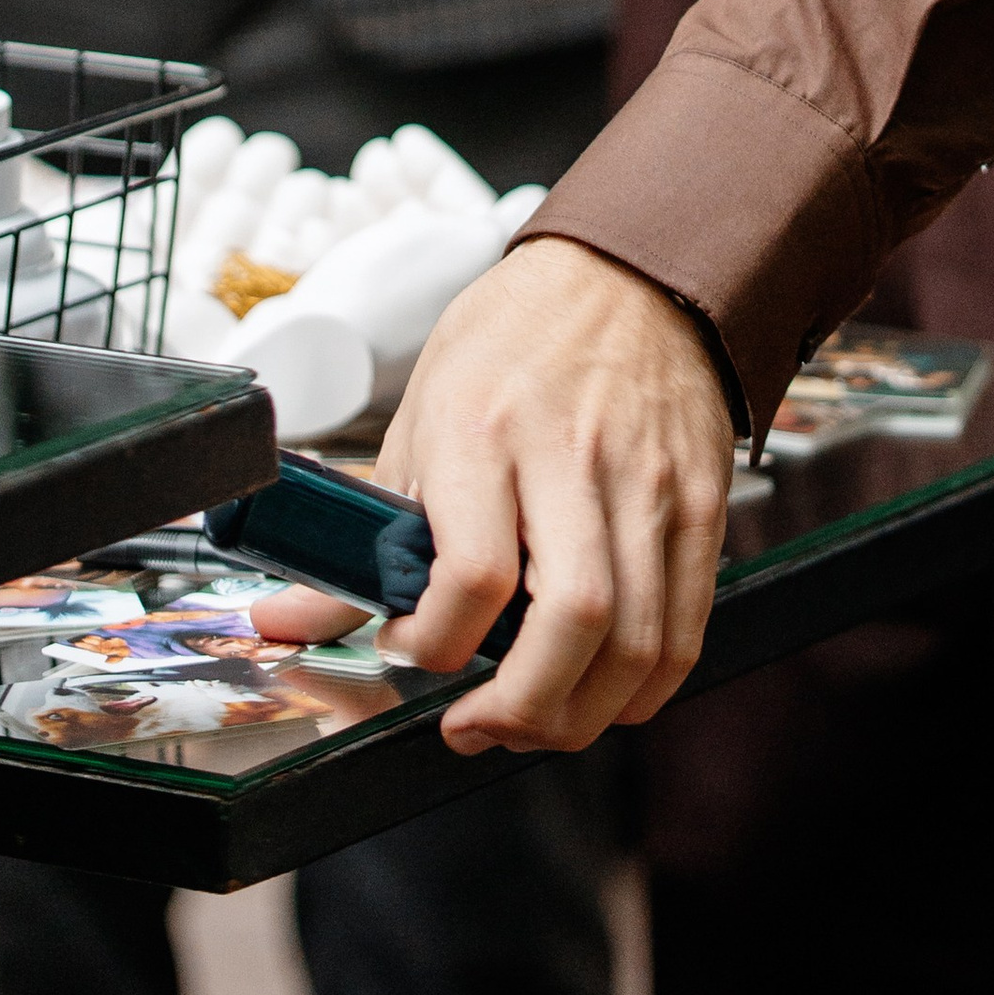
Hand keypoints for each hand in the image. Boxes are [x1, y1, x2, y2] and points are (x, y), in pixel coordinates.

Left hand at [371, 238, 734, 751]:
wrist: (631, 272)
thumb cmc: (515, 336)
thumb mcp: (424, 408)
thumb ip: (371, 527)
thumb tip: (292, 616)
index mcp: (486, 427)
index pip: (472, 573)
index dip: (433, 642)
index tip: (408, 646)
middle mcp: (574, 457)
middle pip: (570, 623)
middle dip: (521, 709)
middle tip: (475, 722)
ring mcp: (649, 485)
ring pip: (636, 644)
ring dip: (579, 716)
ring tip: (530, 719)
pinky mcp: (701, 506)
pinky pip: (683, 631)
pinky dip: (641, 690)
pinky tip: (597, 693)